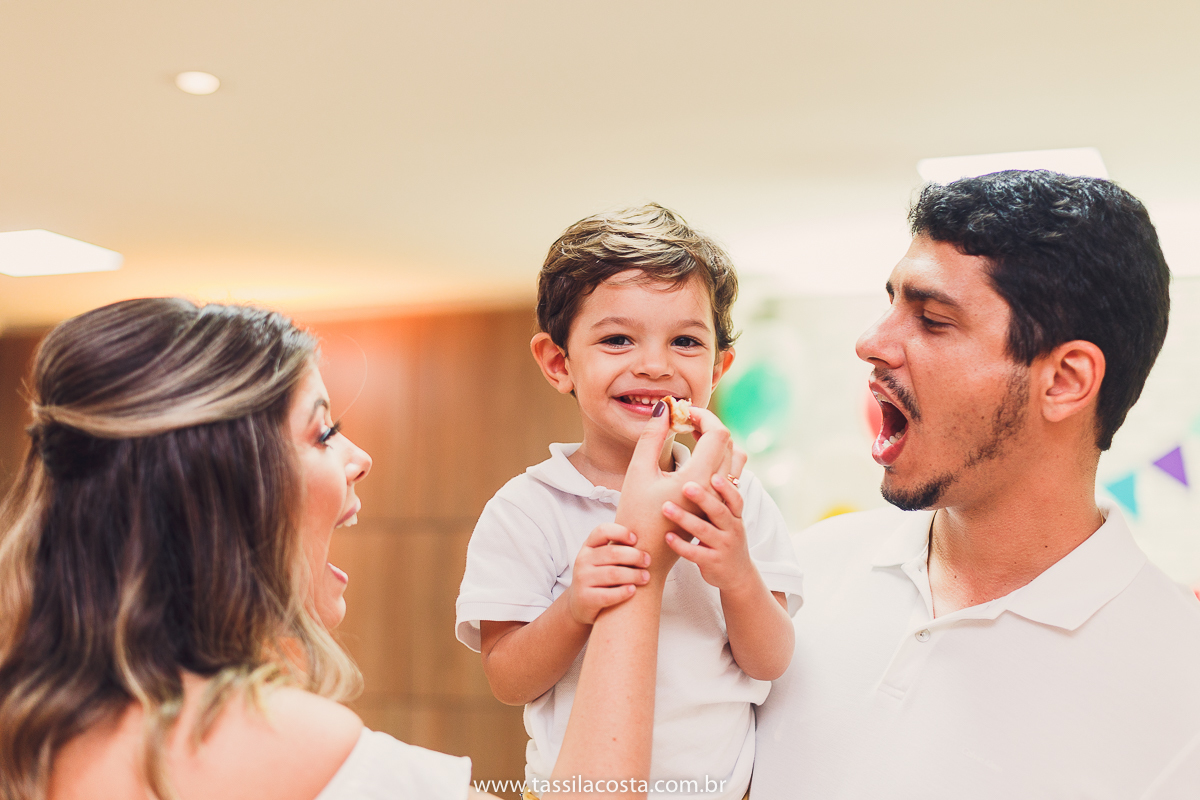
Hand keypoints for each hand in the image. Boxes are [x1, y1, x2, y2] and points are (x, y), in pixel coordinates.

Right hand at [567, 523, 650, 624]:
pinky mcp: (585, 598)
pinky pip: (608, 594)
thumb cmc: (600, 576)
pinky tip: (633, 590)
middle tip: (648, 561)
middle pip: (612, 553)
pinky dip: (624, 592)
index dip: (621, 532)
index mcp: (588, 546)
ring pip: (613, 574)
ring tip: (646, 577)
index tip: (636, 540)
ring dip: (634, 575)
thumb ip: (617, 547)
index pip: (602, 531)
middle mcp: (582, 560)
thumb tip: (650, 534)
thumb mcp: (601, 558)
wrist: (580, 603)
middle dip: (635, 556)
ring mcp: (582, 579)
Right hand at [617, 401, 732, 580]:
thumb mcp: (638, 472)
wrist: (646, 555)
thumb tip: (664, 408)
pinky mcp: (716, 507)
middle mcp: (716, 488)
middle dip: (708, 424)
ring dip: (716, 441)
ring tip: (691, 434)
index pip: (717, 432)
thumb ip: (651, 436)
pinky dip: (717, 458)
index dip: (702, 415)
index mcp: (699, 477)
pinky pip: (729, 474)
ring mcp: (718, 500)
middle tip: (683, 419)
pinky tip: (694, 456)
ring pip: (733, 459)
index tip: (681, 411)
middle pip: (728, 442)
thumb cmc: (636, 516)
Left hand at [662, 471, 754, 593]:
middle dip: (703, 498)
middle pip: (719, 511)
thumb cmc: (725, 540)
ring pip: (704, 531)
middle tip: (685, 485)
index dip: (726, 487)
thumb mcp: (729, 520)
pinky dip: (681, 545)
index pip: (735, 499)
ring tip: (666, 507)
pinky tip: (667, 536)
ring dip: (685, 518)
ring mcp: (723, 547)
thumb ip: (718, 500)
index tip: (714, 475)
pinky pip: (695, 553)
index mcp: (735, 517)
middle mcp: (732, 530)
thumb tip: (707, 468)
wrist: (737, 576)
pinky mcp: (712, 563)